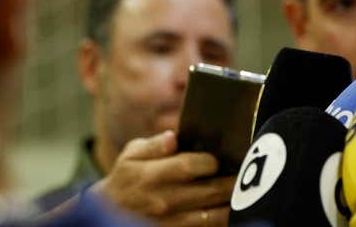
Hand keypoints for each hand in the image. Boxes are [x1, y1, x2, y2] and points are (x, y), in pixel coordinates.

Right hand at [94, 131, 234, 226]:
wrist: (110, 214)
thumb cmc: (125, 179)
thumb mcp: (130, 155)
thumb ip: (153, 145)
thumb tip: (173, 137)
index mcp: (149, 176)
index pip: (189, 166)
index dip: (209, 161)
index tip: (218, 158)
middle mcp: (162, 202)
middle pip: (208, 191)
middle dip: (231, 181)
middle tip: (245, 171)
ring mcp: (171, 223)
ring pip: (213, 216)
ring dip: (232, 203)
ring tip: (244, 192)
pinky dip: (221, 221)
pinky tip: (229, 209)